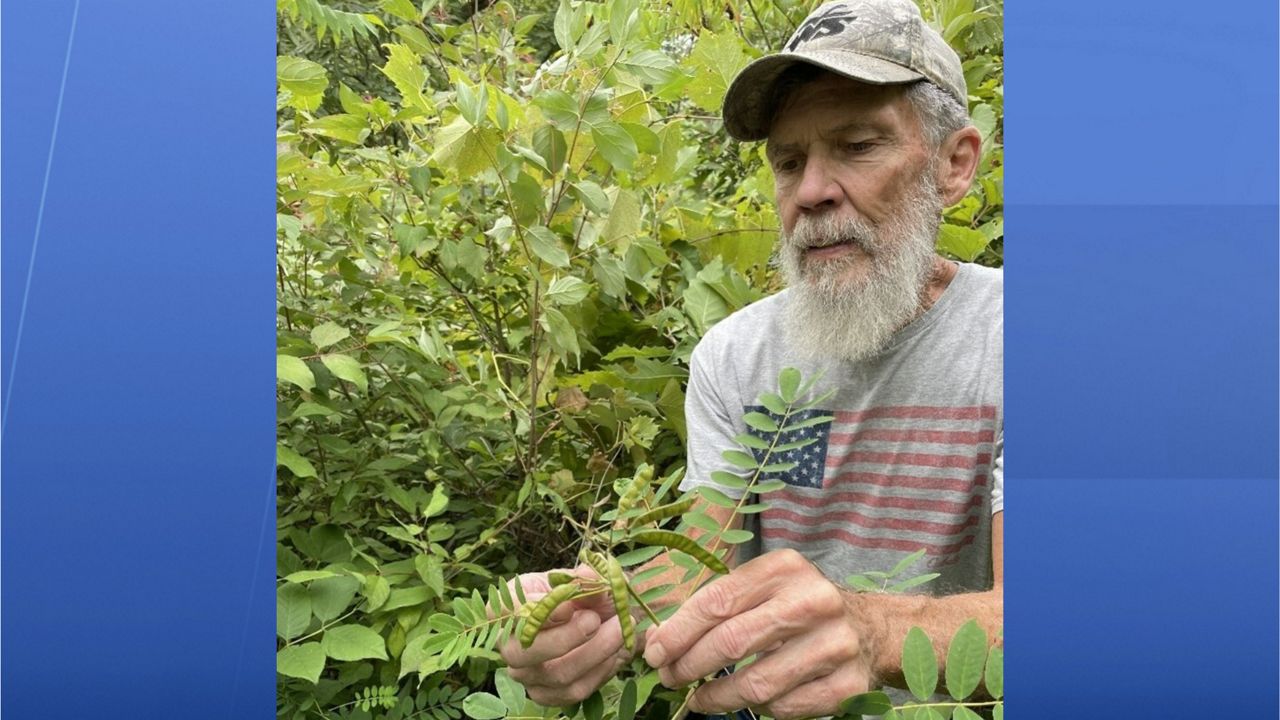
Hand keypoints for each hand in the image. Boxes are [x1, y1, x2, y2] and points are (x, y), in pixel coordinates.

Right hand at [499, 566, 637, 705]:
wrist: (597, 620)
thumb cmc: (578, 596)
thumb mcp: (579, 581)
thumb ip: (583, 579)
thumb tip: (588, 575)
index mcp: (504, 609)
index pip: (508, 612)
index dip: (536, 610)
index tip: (569, 604)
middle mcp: (509, 646)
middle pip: (525, 653)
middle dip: (566, 637)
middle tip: (595, 620)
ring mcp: (526, 675)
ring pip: (557, 674)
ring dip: (595, 651)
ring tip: (620, 629)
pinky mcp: (548, 695)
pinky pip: (575, 690)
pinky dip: (600, 670)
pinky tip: (614, 651)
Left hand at [642, 549, 876, 719]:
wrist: (872, 628)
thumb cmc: (799, 605)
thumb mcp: (764, 586)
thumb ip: (716, 605)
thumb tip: (657, 639)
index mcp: (785, 568)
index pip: (718, 600)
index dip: (678, 631)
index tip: (654, 652)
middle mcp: (813, 601)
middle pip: (732, 642)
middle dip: (689, 665)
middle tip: (669, 677)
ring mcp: (835, 644)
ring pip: (756, 684)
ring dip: (716, 697)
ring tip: (699, 698)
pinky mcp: (848, 684)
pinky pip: (785, 708)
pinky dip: (759, 709)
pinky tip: (745, 700)